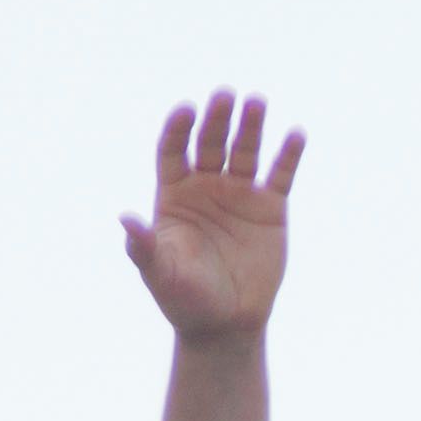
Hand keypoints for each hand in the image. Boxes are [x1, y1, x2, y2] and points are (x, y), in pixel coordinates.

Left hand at [122, 90, 302, 340]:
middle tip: (224, 96)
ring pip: (244, 150)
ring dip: (250, 125)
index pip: (173, 150)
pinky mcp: (270, 208)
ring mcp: (239, 194)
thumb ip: (143, 247)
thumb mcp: (160, 274)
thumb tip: (126, 219)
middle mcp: (206, 186)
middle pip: (209, 142)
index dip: (178, 129)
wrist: (225, 325)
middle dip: (216, 119)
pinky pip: (280, 174)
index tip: (186, 111)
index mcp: (174, 194)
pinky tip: (295, 134)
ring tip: (256, 102)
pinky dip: (288, 154)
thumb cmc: (184, 300)